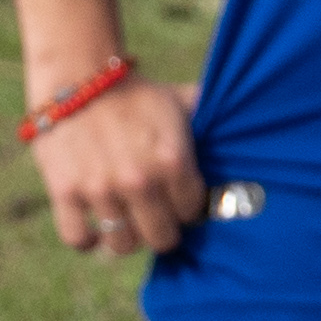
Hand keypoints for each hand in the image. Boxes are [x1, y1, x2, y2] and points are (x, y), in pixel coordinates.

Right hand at [36, 71, 203, 258]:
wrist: (74, 75)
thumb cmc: (134, 94)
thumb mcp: (180, 103)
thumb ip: (211, 120)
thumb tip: (256, 121)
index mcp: (173, 161)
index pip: (191, 214)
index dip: (184, 208)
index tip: (175, 200)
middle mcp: (139, 180)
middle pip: (162, 238)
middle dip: (160, 229)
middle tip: (152, 216)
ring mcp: (100, 188)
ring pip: (122, 245)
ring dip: (126, 236)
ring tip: (124, 222)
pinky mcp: (64, 190)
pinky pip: (78, 238)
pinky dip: (87, 239)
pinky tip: (93, 228)